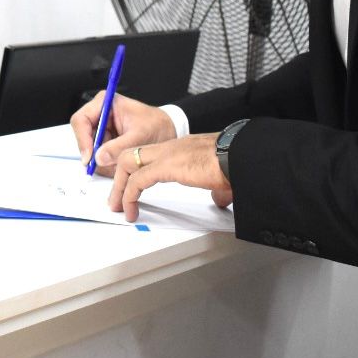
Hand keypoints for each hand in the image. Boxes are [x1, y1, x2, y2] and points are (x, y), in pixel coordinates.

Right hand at [70, 92, 176, 175]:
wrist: (168, 132)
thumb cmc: (157, 126)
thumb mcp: (140, 136)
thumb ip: (118, 147)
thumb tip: (99, 157)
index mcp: (106, 103)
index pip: (81, 120)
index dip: (82, 139)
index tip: (89, 157)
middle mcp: (100, 115)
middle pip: (83, 137)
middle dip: (94, 153)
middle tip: (106, 165)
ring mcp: (102, 130)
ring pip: (90, 150)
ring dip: (103, 161)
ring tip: (122, 162)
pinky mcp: (106, 142)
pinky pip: (99, 157)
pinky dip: (109, 164)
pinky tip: (122, 162)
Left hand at [108, 134, 230, 221]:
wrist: (241, 156)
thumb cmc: (235, 163)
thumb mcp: (222, 179)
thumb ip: (216, 189)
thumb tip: (219, 199)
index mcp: (180, 148)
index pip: (147, 155)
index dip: (135, 171)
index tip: (130, 189)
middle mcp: (169, 148)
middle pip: (131, 156)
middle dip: (119, 179)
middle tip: (116, 200)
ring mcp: (166, 154)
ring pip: (128, 164)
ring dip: (120, 188)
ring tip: (119, 208)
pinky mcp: (167, 166)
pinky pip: (138, 180)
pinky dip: (129, 195)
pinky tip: (131, 209)